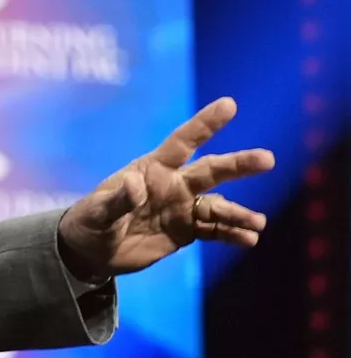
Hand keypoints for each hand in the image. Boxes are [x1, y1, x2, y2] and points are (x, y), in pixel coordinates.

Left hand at [57, 97, 275, 278]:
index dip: (204, 124)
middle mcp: (173, 185)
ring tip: (258, 223)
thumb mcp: (97, 212)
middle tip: (268, 159)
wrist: (92, 251)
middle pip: (211, 171)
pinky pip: (214, 231)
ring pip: (217, 205)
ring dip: (239, 212)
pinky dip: (233, 233)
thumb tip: (136, 184)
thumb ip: (118, 200)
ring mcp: (182, 208)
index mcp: (151, 170)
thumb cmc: (90, 222)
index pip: (181, 143)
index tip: (229, 105)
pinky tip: (249, 239)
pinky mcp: (186, 232)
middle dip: (238, 164)